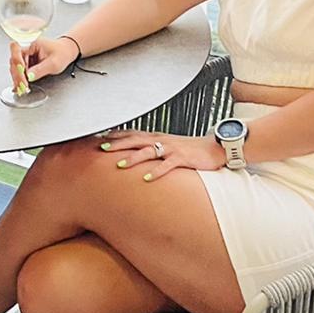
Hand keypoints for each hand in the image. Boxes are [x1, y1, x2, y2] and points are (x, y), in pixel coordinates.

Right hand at [9, 35, 79, 96]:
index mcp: (33, 45)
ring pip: (15, 67)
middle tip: (22, 85)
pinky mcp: (27, 63)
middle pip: (14, 61)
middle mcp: (27, 50)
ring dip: (17, 78)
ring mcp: (26, 57)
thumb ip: (40, 70)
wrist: (66, 52)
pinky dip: (20, 79)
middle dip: (17, 74)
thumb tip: (28, 76)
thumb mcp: (54, 63)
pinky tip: (21, 86)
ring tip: (22, 88)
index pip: (17, 50)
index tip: (22, 71)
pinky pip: (20, 71)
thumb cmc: (62, 53)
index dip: (17, 61)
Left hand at [97, 130, 226, 180]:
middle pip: (136, 140)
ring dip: (133, 158)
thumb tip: (134, 154)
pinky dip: (157, 171)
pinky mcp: (182, 158)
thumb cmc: (189, 149)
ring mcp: (171, 149)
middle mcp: (161, 140)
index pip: (132, 134)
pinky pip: (168, 165)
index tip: (99, 139)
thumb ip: (151, 149)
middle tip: (102, 149)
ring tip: (120, 165)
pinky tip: (147, 178)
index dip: (116, 136)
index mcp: (157, 137)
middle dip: (118, 144)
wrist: (214, 148)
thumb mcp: (167, 146)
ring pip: (149, 151)